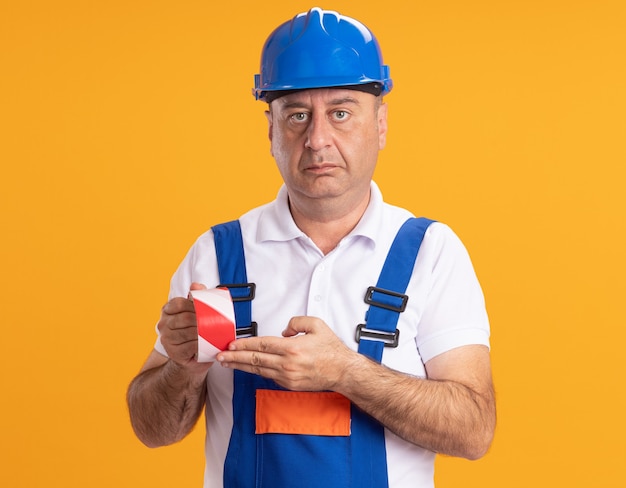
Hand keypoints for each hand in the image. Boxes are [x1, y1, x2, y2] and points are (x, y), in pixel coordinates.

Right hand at [157, 282, 212, 373]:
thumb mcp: (195, 312)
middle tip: (213, 320)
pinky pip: (188, 346)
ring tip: (212, 331)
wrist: (190, 355)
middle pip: (184, 318)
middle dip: (201, 319)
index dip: (194, 305)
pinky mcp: (173, 352)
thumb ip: (197, 296)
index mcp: (168, 310)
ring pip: (186, 332)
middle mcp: (163, 324)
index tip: (206, 308)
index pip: (179, 303)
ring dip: (201, 332)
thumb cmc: (193, 330)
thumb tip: (196, 285)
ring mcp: (166, 338)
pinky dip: (199, 344)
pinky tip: (206, 343)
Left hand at [216, 316, 356, 390]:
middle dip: (234, 357)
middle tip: (220, 356)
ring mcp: (287, 377)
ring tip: (227, 363)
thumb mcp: (317, 325)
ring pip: (258, 370)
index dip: (244, 345)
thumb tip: (283, 331)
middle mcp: (287, 364)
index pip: (262, 345)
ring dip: (241, 367)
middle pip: (255, 360)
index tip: (231, 344)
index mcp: (292, 348)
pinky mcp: (289, 385)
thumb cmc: (331, 350)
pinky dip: (257, 371)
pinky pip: (269, 376)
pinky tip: (247, 368)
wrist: (343, 372)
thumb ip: (297, 321)